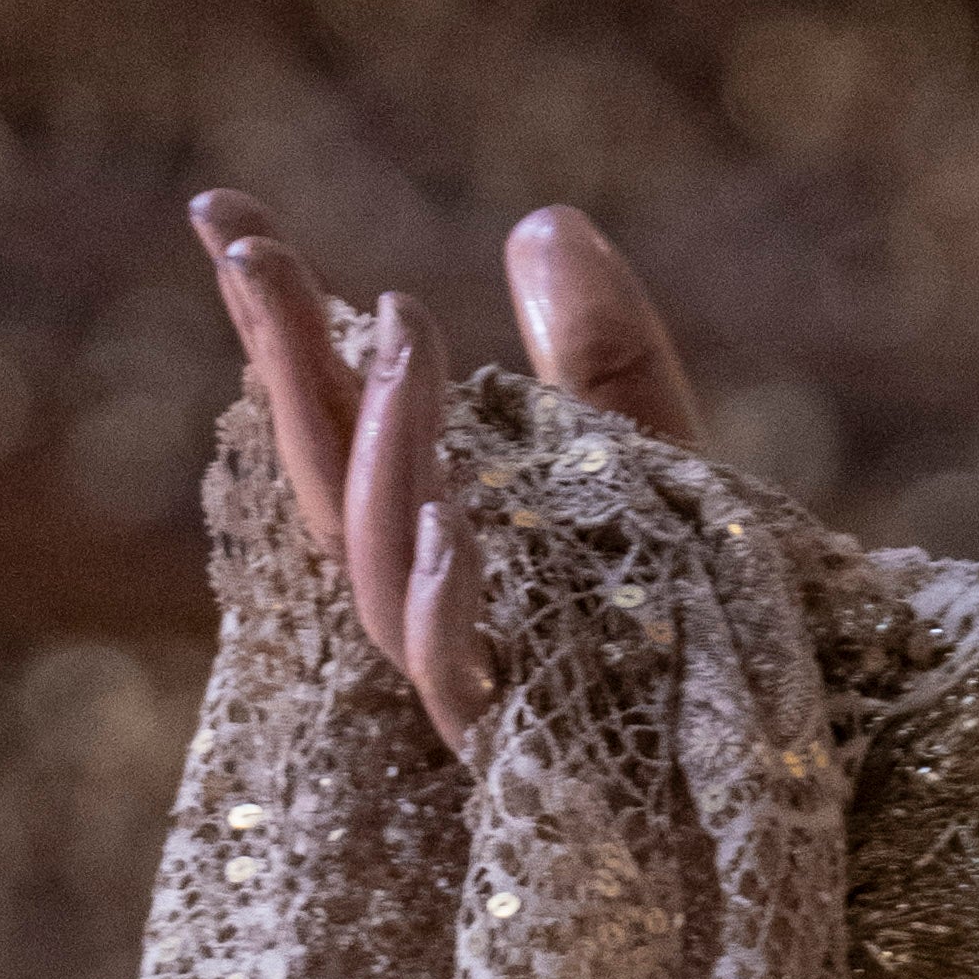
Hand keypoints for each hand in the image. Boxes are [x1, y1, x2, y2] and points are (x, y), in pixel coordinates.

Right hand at [191, 182, 706, 745]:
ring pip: (378, 558)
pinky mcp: (512, 744)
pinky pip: (458, 673)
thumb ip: (595, 351)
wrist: (761, 773)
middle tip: (254, 246)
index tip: (218, 205)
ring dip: (385, 438)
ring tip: (398, 321)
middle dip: (283, 359)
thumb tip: (538, 219)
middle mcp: (421, 599)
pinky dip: (444, 599)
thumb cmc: (696, 617)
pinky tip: (453, 524)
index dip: (276, 317)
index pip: (331, 412)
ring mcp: (455, 675)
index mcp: (434, 524)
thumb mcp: (652, 455)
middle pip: (324, 474)